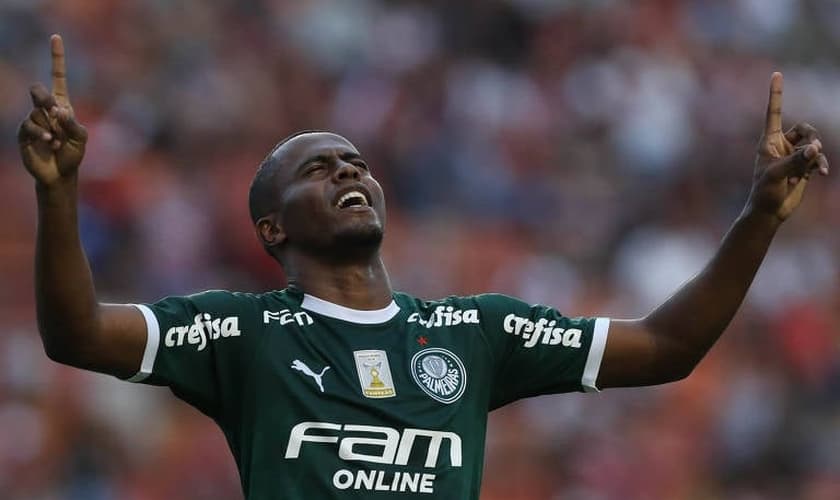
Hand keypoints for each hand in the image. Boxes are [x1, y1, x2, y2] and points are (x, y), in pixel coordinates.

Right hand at [17, 34, 87, 186]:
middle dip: (43, 98)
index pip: (57, 77)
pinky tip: (50, 142)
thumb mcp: (81, 138)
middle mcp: (45, 109)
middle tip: (53, 111)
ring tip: (57, 142)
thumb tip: (59, 110)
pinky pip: (29, 125)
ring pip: (36, 112)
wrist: (61, 173)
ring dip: (50, 128)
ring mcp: (33, 120)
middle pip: (38, 91)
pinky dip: (42, 133)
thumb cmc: (73, 154)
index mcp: (62, 105)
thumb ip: (72, 123)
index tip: (56, 37)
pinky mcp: (24, 132)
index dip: (56, 57)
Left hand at [747, 72, 828, 221]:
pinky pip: (817, 157)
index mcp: (768, 141)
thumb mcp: (777, 174)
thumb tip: (816, 148)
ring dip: (817, 154)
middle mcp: (781, 144)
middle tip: (813, 149)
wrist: (770, 211)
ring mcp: (793, 155)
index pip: (774, 113)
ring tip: (816, 168)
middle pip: (805, 128)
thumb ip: (797, 160)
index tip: (776, 74)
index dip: (776, 94)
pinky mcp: (803, 166)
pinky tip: (821, 174)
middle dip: (812, 136)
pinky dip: (820, 163)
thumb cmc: (764, 192)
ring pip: (814, 143)